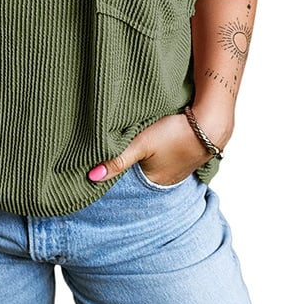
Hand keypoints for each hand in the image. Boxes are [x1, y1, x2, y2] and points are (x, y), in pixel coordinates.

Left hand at [87, 108, 229, 185]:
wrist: (211, 122)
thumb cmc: (175, 133)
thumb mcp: (141, 144)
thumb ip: (118, 160)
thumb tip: (92, 177)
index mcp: (155, 181)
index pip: (129, 178)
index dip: (119, 167)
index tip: (108, 157)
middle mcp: (169, 179)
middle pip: (142, 170)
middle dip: (133, 162)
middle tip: (123, 145)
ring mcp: (181, 167)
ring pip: (156, 161)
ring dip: (149, 154)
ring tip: (142, 141)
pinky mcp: (189, 154)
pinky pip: (169, 154)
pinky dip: (163, 149)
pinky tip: (161, 138)